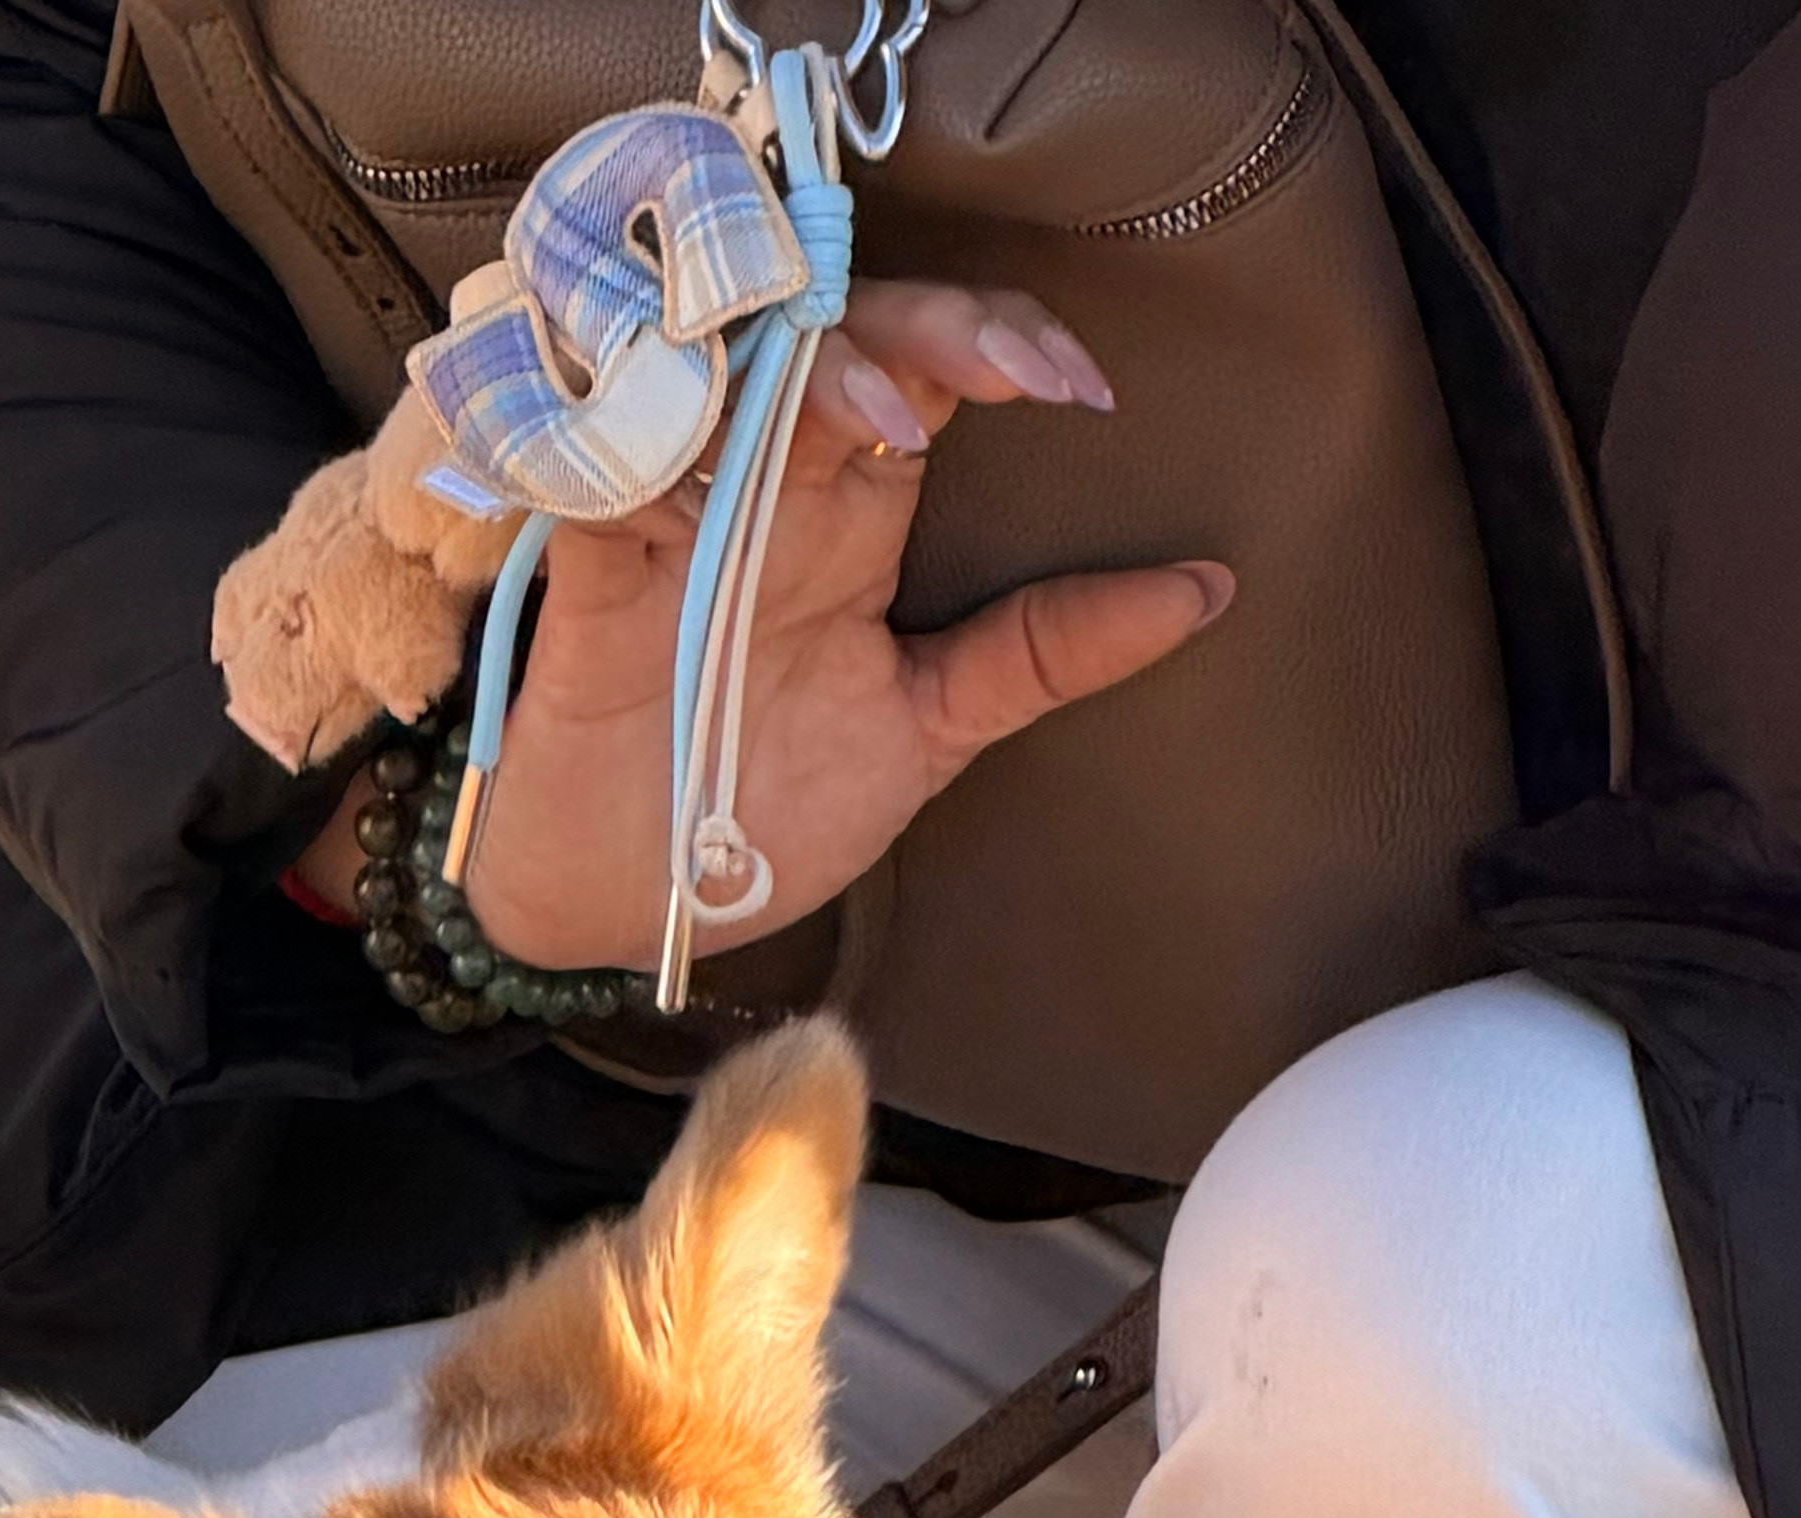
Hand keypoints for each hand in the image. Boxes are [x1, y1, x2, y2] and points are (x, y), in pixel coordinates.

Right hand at [456, 276, 1233, 974]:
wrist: (628, 907)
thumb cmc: (763, 811)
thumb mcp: (929, 731)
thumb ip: (1046, 653)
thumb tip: (1207, 589)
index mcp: (853, 510)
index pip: (930, 360)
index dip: (1001, 340)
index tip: (1078, 391)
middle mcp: (770, 487)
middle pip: (837, 327)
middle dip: (928, 326)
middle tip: (1002, 371)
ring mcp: (678, 512)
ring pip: (731, 360)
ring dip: (812, 360)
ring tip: (887, 407)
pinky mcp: (592, 564)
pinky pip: (611, 456)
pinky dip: (666, 431)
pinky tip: (731, 453)